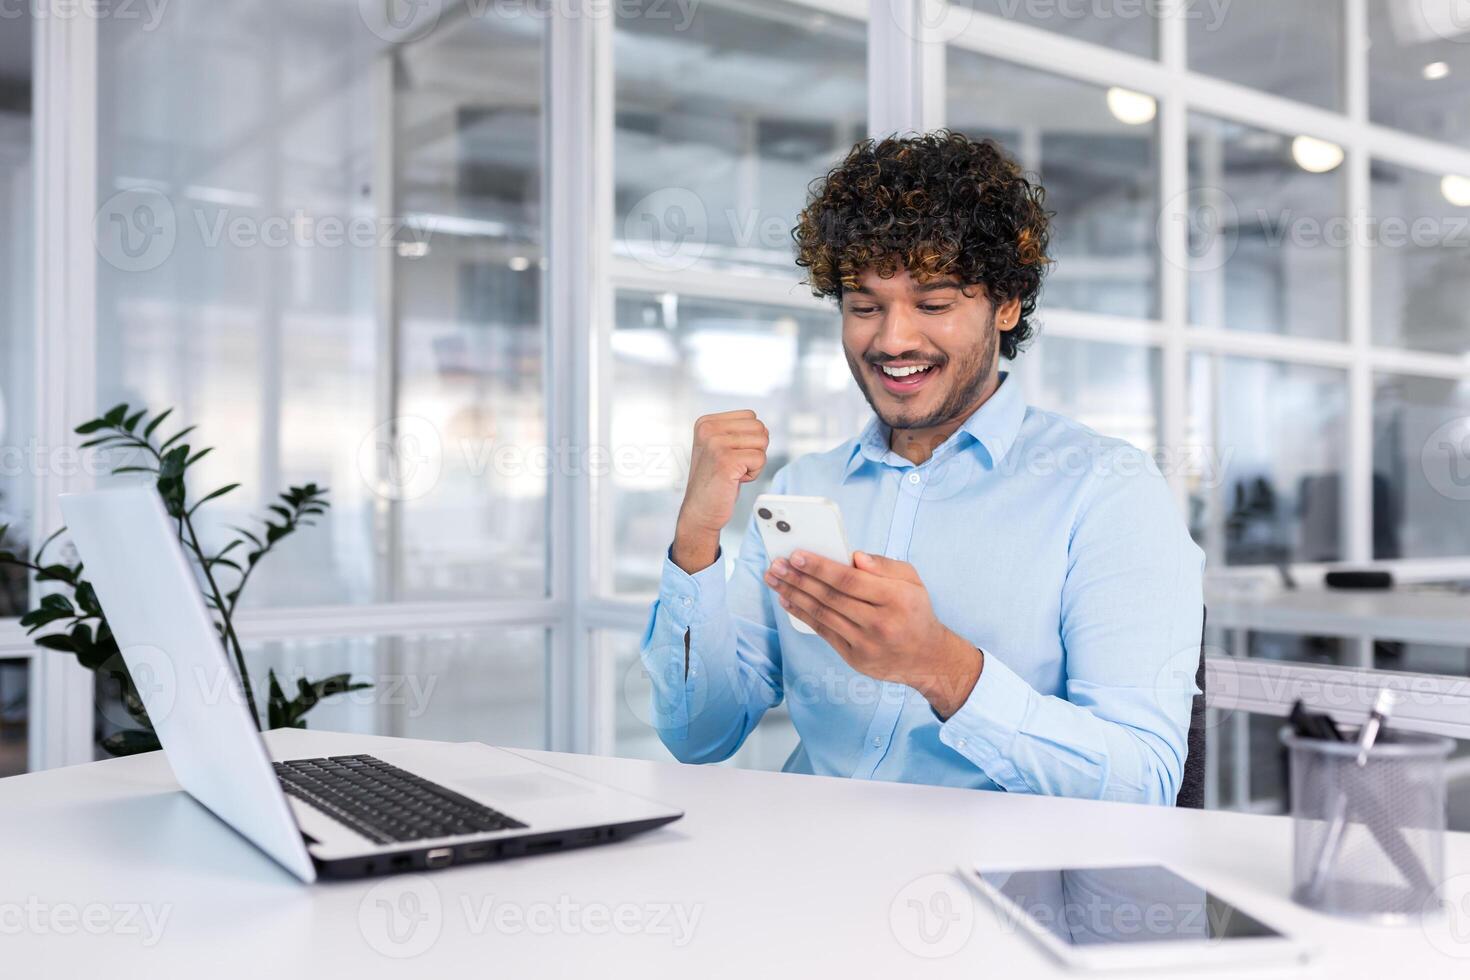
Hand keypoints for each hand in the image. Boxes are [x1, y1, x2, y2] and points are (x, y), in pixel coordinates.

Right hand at [672, 410, 768, 573]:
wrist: (700, 511)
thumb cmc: (714, 482)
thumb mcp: (719, 448)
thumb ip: (737, 432)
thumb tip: (764, 428)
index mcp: (706, 423)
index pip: (751, 416)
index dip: (749, 440)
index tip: (730, 456)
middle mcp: (708, 429)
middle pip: (759, 428)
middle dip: (755, 450)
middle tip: (734, 466)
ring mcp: (716, 443)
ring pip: (762, 442)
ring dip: (754, 462)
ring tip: (734, 472)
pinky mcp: (726, 460)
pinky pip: (760, 459)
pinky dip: (754, 474)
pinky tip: (735, 480)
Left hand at [764, 550, 981, 718]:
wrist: (926, 658)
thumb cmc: (915, 612)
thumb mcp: (912, 581)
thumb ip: (885, 565)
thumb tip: (855, 557)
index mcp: (895, 598)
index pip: (850, 580)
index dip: (820, 567)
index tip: (797, 555)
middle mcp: (880, 622)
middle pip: (831, 597)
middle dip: (798, 579)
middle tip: (776, 564)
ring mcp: (865, 643)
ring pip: (822, 614)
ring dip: (794, 595)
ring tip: (774, 580)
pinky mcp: (854, 658)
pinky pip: (823, 632)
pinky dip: (802, 615)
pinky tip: (788, 600)